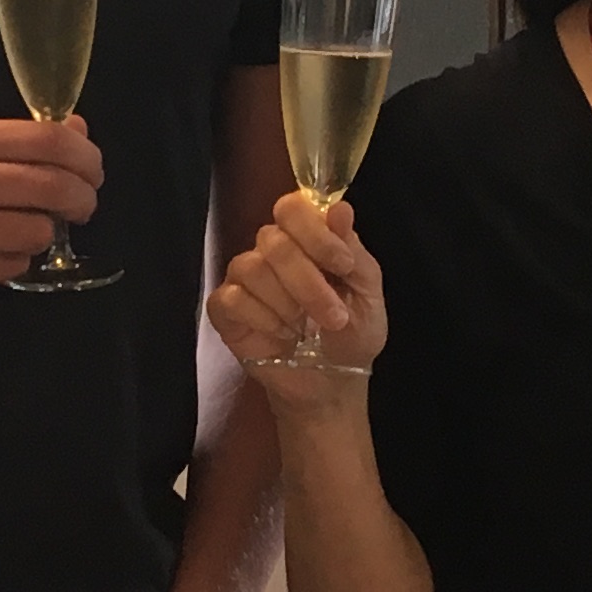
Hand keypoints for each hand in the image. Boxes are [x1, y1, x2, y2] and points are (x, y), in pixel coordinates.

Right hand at [0, 116, 103, 305]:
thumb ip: (8, 140)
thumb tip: (75, 130)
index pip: (47, 141)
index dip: (85, 156)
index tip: (92, 168)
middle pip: (54, 188)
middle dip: (83, 198)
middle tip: (83, 204)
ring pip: (38, 233)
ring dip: (43, 231)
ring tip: (25, 227)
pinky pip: (11, 267)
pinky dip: (13, 259)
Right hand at [206, 191, 387, 394]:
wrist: (332, 384)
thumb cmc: (352, 334)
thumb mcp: (367, 293)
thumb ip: (353, 249)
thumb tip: (340, 208)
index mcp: (306, 238)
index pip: (293, 207)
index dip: (315, 232)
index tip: (343, 265)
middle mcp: (270, 250)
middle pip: (273, 240)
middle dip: (309, 282)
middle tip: (334, 317)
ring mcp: (244, 278)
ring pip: (252, 268)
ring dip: (288, 304)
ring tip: (306, 330)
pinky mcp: (225, 309)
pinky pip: (233, 299)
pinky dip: (262, 319)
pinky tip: (281, 335)